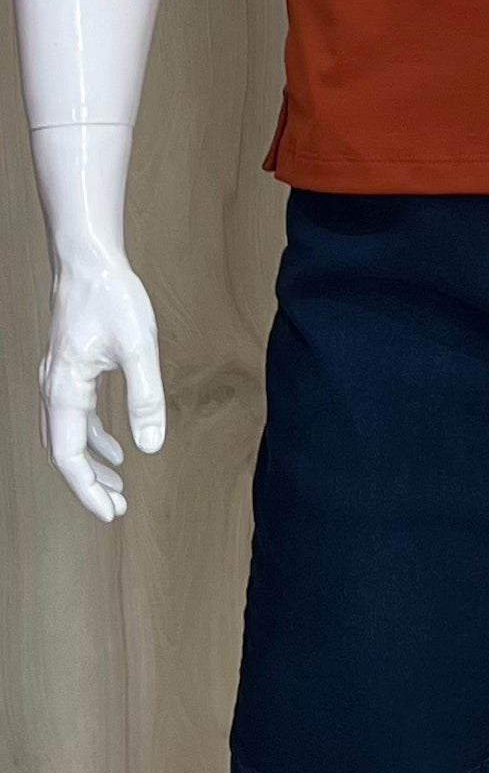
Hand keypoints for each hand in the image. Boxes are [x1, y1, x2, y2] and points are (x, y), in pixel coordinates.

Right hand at [39, 250, 165, 521]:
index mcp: (65, 388)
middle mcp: (54, 388)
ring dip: (90, 464)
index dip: (85, 488)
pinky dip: (93, 439)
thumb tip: (150, 446)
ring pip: (66, 436)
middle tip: (115, 509)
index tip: (109, 512)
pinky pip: (75, 417)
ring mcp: (59, 379)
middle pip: (62, 451)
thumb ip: (146, 399)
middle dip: (87, 484)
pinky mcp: (70, 370)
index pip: (67, 455)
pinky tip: (117, 449)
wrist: (89, 261)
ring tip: (116, 488)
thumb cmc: (112, 298)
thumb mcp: (140, 349)